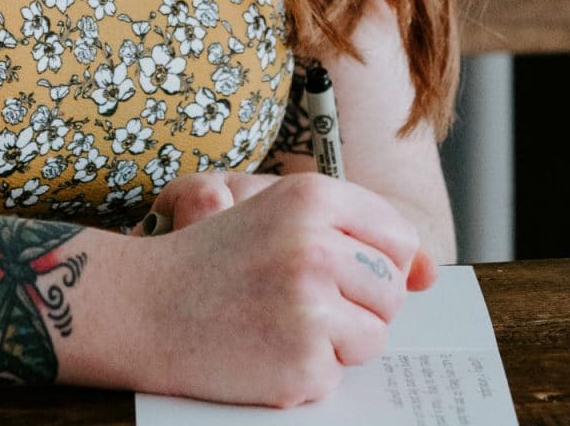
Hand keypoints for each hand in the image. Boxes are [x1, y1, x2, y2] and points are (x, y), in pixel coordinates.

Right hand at [124, 173, 434, 407]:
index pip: (397, 238)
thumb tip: (429, 275)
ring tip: (277, 324)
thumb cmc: (211, 260)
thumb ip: (359, 235)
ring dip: (335, 342)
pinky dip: (304, 371)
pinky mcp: (302, 359)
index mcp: (312, 197)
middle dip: (355, 304)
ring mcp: (310, 305)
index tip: (335, 270)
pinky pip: (337, 374)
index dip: (374, 262)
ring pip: (373, 336)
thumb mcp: (280, 219)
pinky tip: (262, 348)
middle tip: (293, 299)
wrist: (140, 307)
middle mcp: (317, 245)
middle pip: (391, 291)